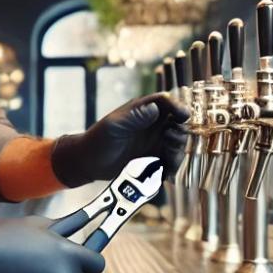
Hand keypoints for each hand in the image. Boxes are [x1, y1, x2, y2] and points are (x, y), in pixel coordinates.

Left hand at [51, 92, 188, 187]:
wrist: (89, 162)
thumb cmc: (98, 139)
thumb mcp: (114, 125)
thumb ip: (134, 117)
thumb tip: (154, 108)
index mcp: (142, 110)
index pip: (165, 102)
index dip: (177, 106)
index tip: (184, 115)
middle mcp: (152, 124)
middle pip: (177, 122)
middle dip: (180, 130)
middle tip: (170, 138)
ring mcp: (154, 141)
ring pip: (177, 142)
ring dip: (178, 148)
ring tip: (168, 154)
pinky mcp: (154, 158)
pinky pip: (170, 160)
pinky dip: (173, 164)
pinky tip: (166, 169)